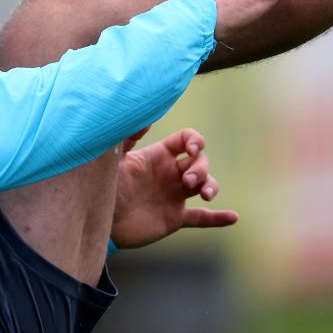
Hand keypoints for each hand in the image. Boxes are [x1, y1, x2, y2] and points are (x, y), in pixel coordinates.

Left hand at [110, 127, 238, 249]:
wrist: (98, 219)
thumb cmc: (103, 184)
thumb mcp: (115, 157)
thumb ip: (129, 135)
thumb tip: (146, 113)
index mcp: (159, 156)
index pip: (187, 140)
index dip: (196, 141)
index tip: (193, 148)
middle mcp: (170, 173)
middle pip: (200, 162)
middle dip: (201, 167)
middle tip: (189, 180)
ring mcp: (174, 195)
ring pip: (205, 186)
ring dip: (211, 186)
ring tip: (206, 195)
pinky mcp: (174, 218)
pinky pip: (201, 218)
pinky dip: (218, 218)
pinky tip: (234, 218)